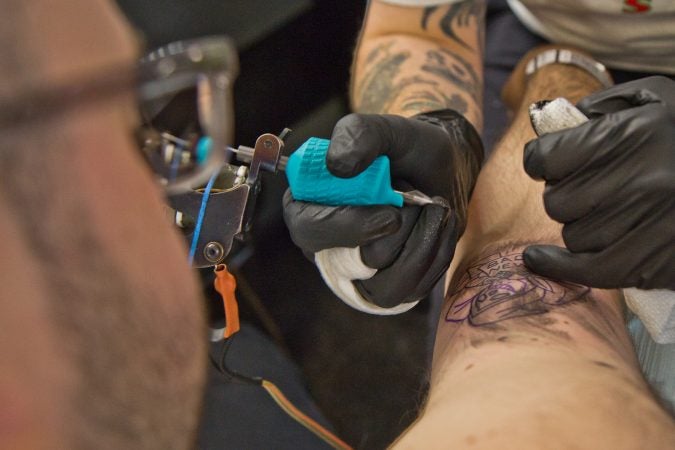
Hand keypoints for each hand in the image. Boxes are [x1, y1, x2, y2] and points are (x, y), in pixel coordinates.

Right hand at [283, 111, 482, 311]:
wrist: (441, 170)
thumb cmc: (406, 150)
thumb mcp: (386, 129)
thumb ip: (358, 135)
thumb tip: (337, 166)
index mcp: (308, 206)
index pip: (308, 230)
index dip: (345, 227)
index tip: (389, 214)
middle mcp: (328, 247)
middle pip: (352, 266)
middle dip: (396, 234)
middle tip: (417, 200)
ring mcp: (360, 274)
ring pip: (386, 286)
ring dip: (421, 242)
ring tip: (433, 207)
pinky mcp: (391, 287)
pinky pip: (414, 290)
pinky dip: (436, 255)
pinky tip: (440, 225)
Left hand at [523, 76, 674, 289]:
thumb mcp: (661, 100)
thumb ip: (604, 105)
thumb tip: (551, 121)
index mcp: (634, 135)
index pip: (545, 158)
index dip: (542, 159)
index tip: (548, 160)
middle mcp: (639, 181)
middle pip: (556, 200)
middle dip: (567, 191)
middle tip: (594, 185)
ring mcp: (646, 224)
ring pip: (571, 233)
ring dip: (582, 223)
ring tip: (616, 210)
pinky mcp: (652, 262)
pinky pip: (585, 270)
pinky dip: (559, 266)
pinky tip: (539, 258)